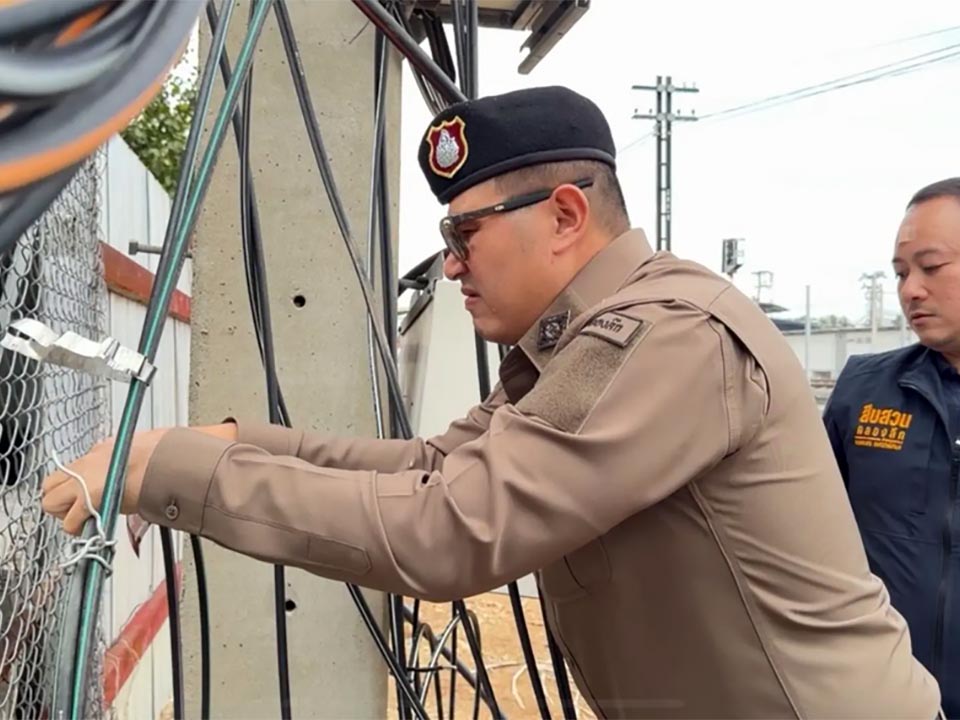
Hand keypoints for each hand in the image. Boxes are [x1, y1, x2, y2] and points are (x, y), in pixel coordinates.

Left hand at [41, 428, 168, 535]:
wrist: (164, 461)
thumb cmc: (160, 455)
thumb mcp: (139, 448)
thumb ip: (125, 459)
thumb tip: (130, 463)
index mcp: (98, 451)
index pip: (72, 469)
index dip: (75, 486)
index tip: (86, 495)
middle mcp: (85, 464)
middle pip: (49, 485)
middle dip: (59, 499)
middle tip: (78, 508)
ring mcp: (82, 481)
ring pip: (50, 503)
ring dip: (65, 514)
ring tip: (85, 518)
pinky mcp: (88, 500)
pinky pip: (69, 522)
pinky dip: (78, 527)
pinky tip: (94, 526)